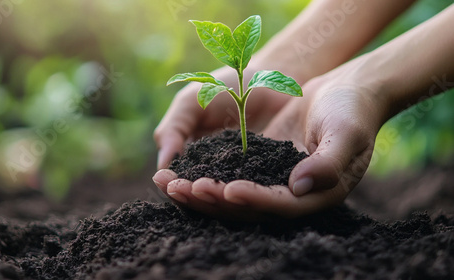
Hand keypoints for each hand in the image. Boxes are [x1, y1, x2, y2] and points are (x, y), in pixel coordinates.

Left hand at [153, 59, 388, 219]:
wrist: (346, 91)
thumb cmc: (352, 111)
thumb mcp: (346, 133)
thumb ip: (328, 162)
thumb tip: (298, 187)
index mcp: (317, 195)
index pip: (280, 206)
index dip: (253, 199)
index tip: (226, 189)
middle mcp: (292, 195)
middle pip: (248, 207)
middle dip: (214, 200)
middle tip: (182, 189)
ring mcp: (273, 181)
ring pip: (232, 195)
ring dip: (200, 192)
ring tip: (167, 183)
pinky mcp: (259, 165)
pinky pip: (228, 174)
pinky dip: (204, 173)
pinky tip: (177, 169)